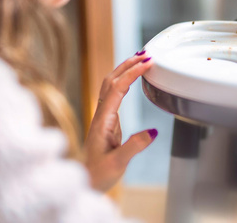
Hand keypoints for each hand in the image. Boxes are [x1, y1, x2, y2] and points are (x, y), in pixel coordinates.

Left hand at [84, 51, 156, 191]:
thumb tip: (153, 131)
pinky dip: (123, 81)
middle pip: (111, 80)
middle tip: (147, 54)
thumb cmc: (97, 175)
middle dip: (128, 64)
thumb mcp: (118, 163)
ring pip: (110, 85)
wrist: (83, 183)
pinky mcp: (106, 121)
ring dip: (124, 70)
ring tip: (140, 60)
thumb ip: (134, 146)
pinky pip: (113, 93)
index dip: (132, 72)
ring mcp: (102, 116)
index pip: (118, 88)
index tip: (147, 62)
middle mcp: (100, 114)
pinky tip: (131, 80)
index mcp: (102, 120)